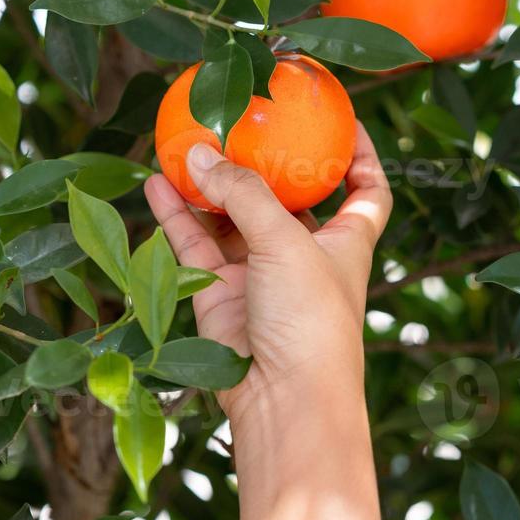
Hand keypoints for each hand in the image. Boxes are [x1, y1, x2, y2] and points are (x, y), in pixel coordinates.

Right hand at [143, 122, 391, 422]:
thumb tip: (196, 152)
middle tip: (237, 123)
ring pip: (230, 218)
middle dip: (262, 164)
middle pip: (284, 198)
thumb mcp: (286, 241)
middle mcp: (301, 254)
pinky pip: (193, 244)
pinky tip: (155, 183)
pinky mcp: (218, 293)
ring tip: (182, 145)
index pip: (363, 191)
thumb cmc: (311, 320)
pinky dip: (175, 214)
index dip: (358, 156)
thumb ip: (241, 193)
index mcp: (344, 241)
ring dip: (208, 185)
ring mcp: (258, 274)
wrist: (283, 398)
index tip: (340, 121)